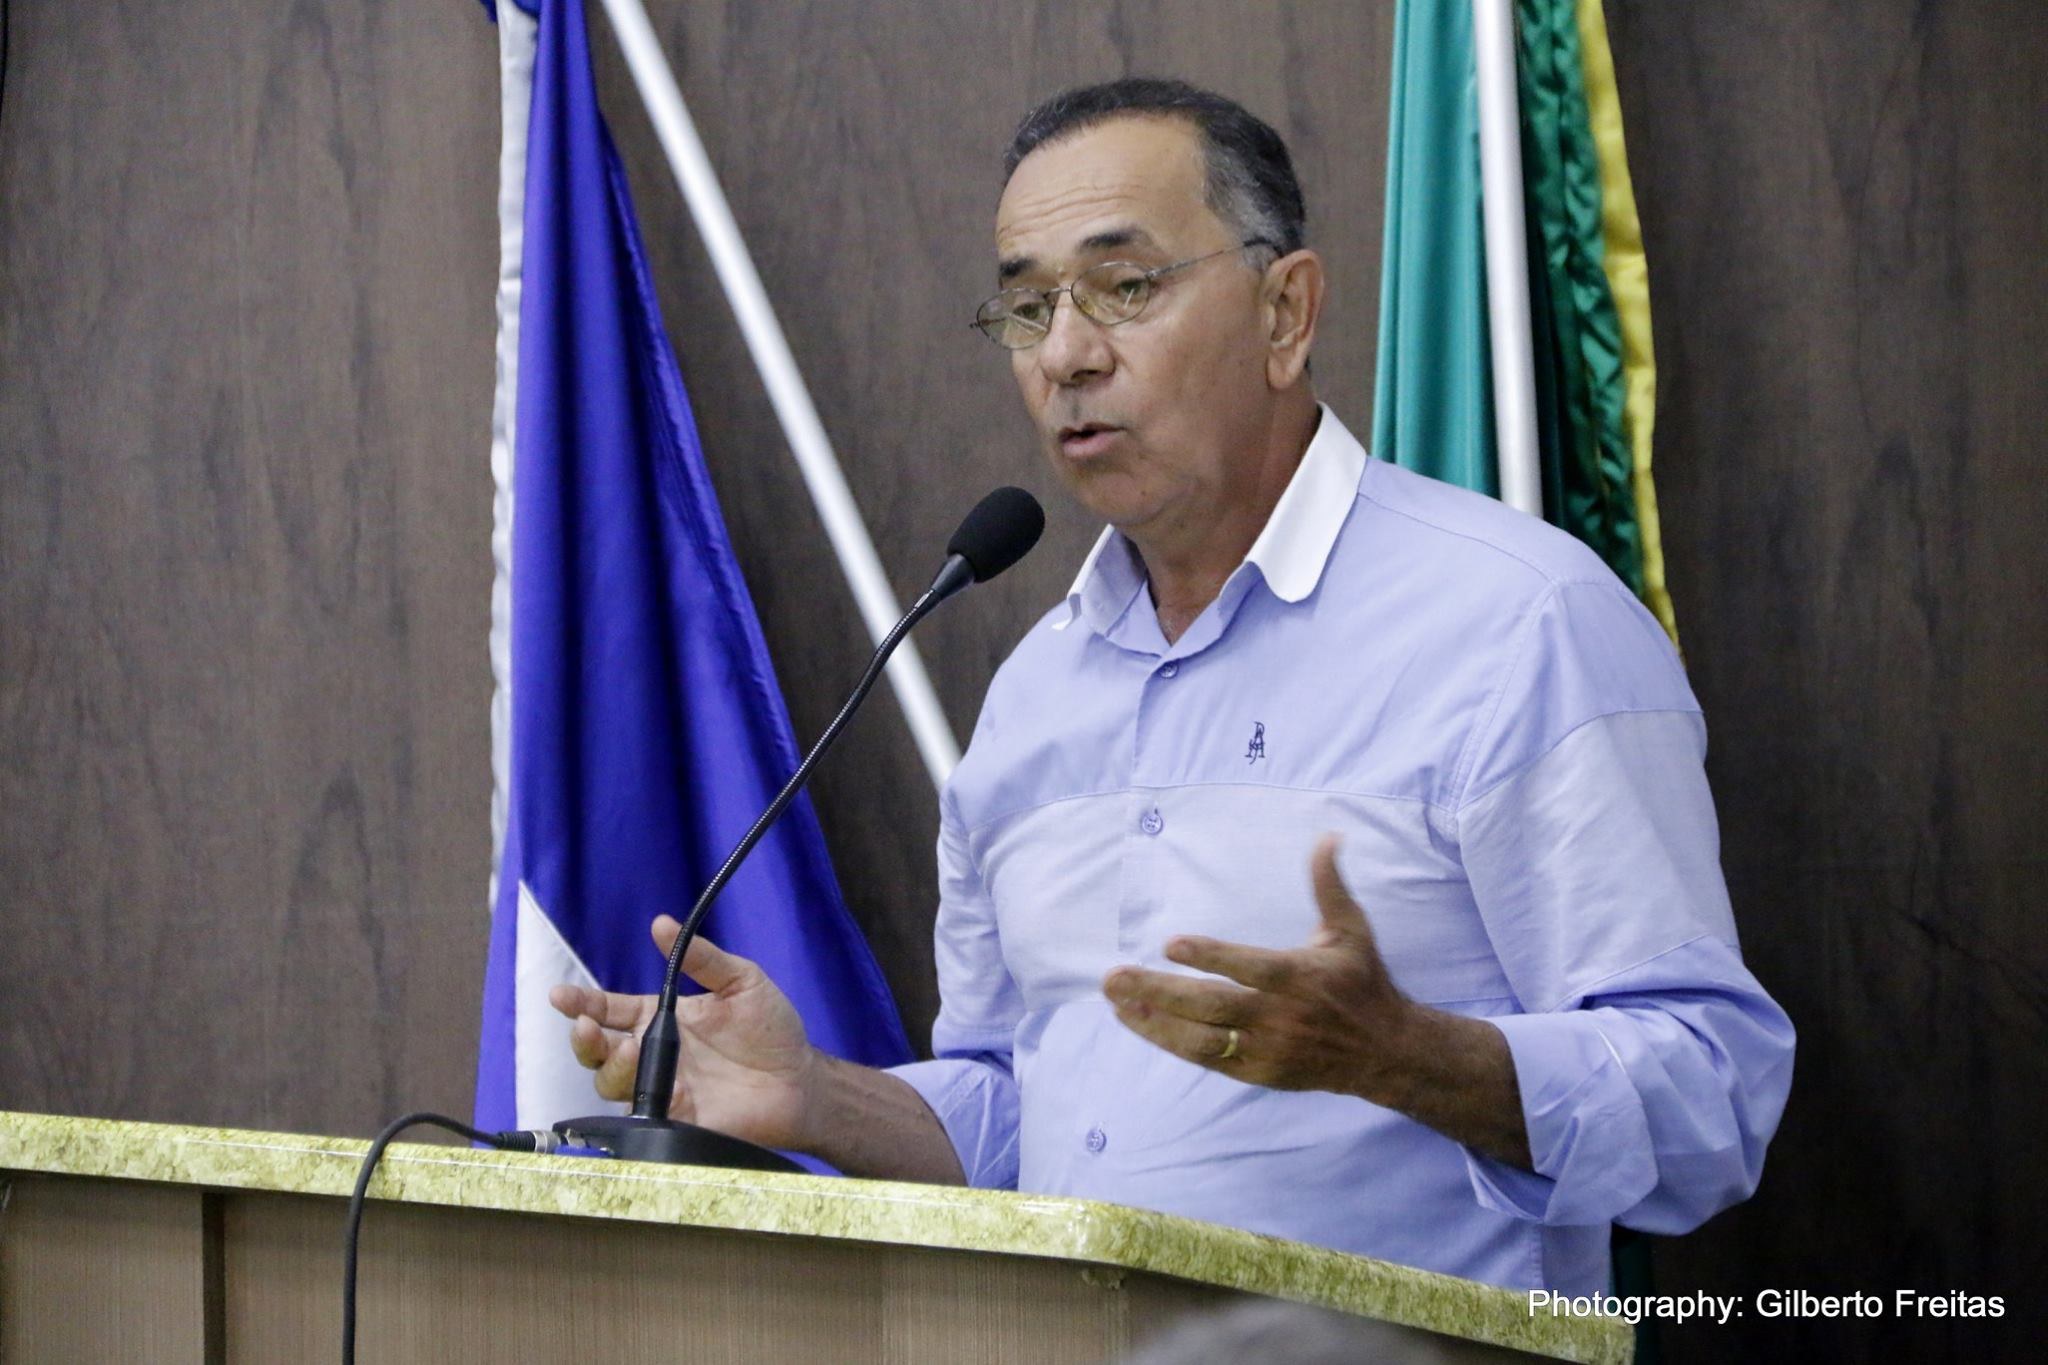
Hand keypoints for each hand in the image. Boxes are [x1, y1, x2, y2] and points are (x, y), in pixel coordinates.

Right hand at [548, 916, 819, 1149]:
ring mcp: (663, 1089)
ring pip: (611, 1085)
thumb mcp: (741, 981)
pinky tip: (650, 1089)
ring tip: (628, 1050)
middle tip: (585, 1026)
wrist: (801, 1080)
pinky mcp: (677, 1121)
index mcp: (662, 1018)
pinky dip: (637, 1105)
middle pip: (598, 1051)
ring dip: (611, 1067)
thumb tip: (661, 924)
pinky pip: (644, 1118)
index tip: (561, 995)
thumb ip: (702, 958)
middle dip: (584, 1040)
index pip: (610, 1010)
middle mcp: (654, 1055)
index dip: (583, 1003)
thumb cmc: (772, 1029)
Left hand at [1102, 834, 1422, 1103]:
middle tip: (1113, 978)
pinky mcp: (1259, 1073)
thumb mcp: (1352, 930)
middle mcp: (1281, 1017)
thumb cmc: (1361, 982)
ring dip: (1154, 1022)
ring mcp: (1268, 1050)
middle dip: (1158, 993)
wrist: (1384, 1052)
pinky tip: (1140, 1023)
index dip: (1212, 956)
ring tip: (1115, 1001)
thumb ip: (1329, 885)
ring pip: (1202, 1040)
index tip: (1169, 944)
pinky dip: (1171, 1042)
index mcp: (1301, 977)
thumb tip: (1329, 836)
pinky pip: (1208, 1060)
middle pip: (1212, 1007)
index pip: (1251, 968)